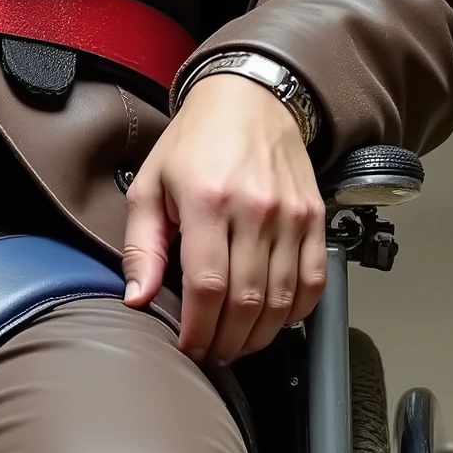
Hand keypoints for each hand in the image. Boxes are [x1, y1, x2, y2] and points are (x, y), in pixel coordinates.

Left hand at [122, 76, 325, 363]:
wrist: (250, 100)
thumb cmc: (195, 143)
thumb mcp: (151, 186)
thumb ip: (142, 246)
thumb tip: (137, 298)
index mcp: (207, 202)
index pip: (207, 286)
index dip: (198, 328)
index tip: (189, 345)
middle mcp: (254, 210)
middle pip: (247, 301)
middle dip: (227, 340)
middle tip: (212, 353)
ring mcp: (291, 215)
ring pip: (283, 299)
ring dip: (259, 334)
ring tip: (238, 343)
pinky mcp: (315, 217)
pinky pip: (314, 280)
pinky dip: (298, 311)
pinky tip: (275, 321)